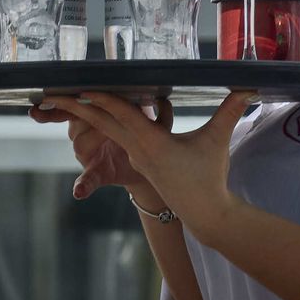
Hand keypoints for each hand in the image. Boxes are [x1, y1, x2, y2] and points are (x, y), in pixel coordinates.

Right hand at [30, 97, 171, 199]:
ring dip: (93, 139)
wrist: (154, 163)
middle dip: (83, 117)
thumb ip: (149, 106)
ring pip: (80, 143)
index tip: (41, 102)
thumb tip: (160, 99)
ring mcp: (87, 154)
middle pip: (75, 122)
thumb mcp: (149, 117)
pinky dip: (83, 186)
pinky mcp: (96, 173)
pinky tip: (79, 192)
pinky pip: (87, 180)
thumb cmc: (146, 132)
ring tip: (109, 136)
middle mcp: (85, 132)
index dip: (56, 104)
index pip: (72, 106)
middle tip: (101, 115)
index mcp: (95, 114)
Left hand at [49, 89, 257, 237]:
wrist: (204, 213)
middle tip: (50, 96)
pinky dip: (105, 121)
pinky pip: (118, 136)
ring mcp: (137, 156)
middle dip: (75, 109)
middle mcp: (138, 149)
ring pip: (106, 130)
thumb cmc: (210, 177)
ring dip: (84, 115)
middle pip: (102, 123)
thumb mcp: (218, 141)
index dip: (103, 98)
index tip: (82, 86)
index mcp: (152, 144)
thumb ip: (230, 110)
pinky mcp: (141, 161)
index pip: (122, 115)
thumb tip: (249, 86)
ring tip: (64, 100)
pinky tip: (99, 110)